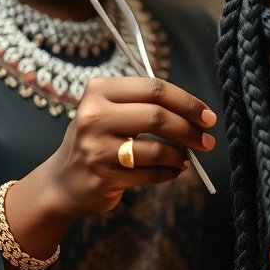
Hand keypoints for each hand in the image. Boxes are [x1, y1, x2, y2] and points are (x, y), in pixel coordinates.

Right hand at [46, 75, 216, 215]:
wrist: (63, 181)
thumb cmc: (97, 140)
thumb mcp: (109, 110)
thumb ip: (145, 104)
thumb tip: (196, 114)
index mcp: (99, 90)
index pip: (154, 88)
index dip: (187, 102)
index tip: (207, 116)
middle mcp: (94, 116)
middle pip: (157, 116)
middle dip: (190, 129)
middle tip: (207, 141)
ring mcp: (96, 148)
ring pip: (155, 149)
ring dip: (179, 154)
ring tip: (187, 157)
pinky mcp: (103, 176)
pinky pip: (149, 174)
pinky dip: (168, 172)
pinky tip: (173, 169)